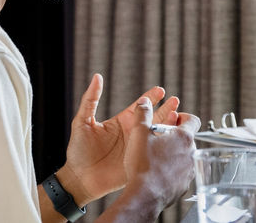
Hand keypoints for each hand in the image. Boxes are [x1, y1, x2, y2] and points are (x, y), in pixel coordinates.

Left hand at [57, 74, 179, 203]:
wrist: (79, 177)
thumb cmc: (78, 150)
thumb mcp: (82, 121)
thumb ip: (91, 99)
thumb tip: (97, 77)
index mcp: (121, 121)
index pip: (140, 106)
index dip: (151, 97)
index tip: (161, 90)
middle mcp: (132, 133)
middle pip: (153, 117)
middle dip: (165, 109)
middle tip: (175, 101)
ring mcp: (137, 148)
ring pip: (157, 133)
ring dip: (168, 125)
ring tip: (178, 116)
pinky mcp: (139, 163)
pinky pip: (155, 152)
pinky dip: (165, 145)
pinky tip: (172, 139)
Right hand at [121, 96, 199, 209]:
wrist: (144, 195)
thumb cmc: (142, 164)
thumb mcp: (139, 134)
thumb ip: (142, 115)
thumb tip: (144, 102)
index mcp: (184, 137)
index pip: (193, 120)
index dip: (183, 117)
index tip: (172, 119)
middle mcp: (192, 153)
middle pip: (187, 139)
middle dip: (174, 136)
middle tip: (158, 139)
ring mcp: (190, 171)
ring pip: (185, 157)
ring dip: (174, 154)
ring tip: (156, 157)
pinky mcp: (184, 185)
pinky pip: (181, 173)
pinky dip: (172, 171)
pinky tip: (157, 173)